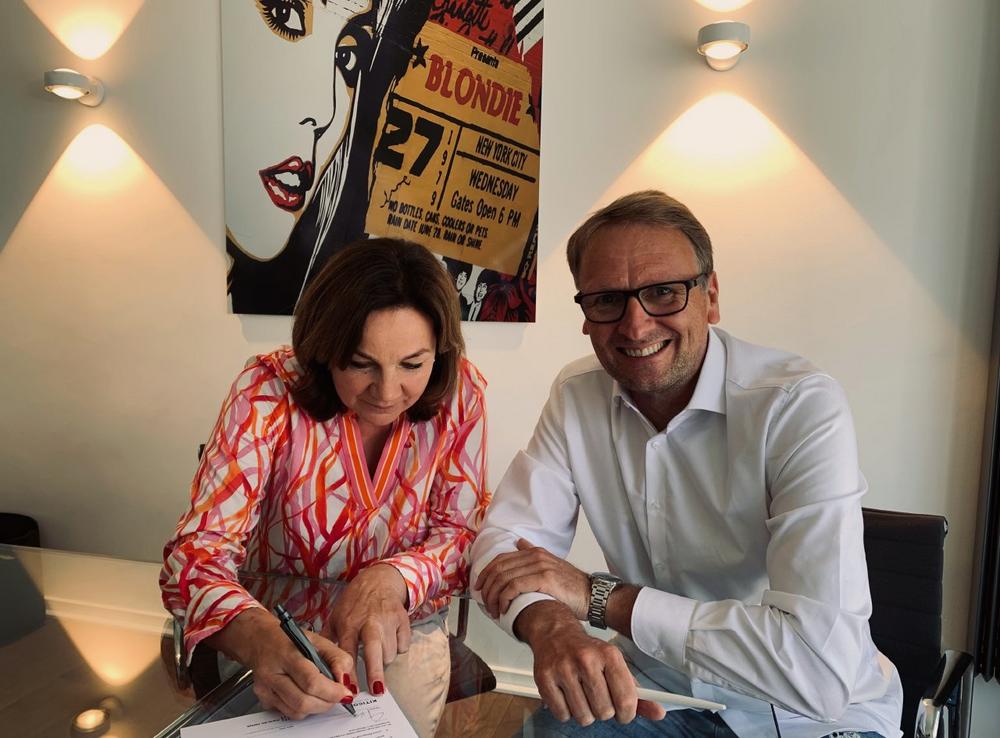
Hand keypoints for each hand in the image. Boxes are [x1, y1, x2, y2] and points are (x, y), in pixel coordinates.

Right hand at [207, 608, 354, 719]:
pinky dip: (304, 708)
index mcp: (287, 654)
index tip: (345, 693)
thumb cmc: (288, 639)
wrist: (259, 640)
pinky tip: (308, 695)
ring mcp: (265, 689)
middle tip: (338, 696)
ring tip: (324, 694)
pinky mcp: (264, 699)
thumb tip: (346, 680)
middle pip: (303, 701)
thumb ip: (337, 657)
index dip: (332, 691)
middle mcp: (272, 673)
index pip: (311, 681)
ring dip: (317, 707)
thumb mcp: (317, 639)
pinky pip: (289, 713)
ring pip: (297, 711)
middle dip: (327, 702)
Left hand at [324, 563, 409, 694]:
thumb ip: (327, 640)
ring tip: (377, 654)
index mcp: (349, 623)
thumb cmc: (354, 602)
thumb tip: (316, 663)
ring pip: (390, 652)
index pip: (347, 652)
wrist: (378, 580)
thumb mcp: (335, 617)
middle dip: (375, 672)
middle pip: (374, 651)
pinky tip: (389, 640)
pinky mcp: (403, 619)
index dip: (348, 672)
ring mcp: (388, 620)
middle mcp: (369, 622)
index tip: (349, 689)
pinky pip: (403, 644)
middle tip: (376, 691)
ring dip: (383, 659)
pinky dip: (397, 648)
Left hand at [475, 538, 590, 619]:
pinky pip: (514, 587)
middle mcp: (535, 556)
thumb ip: (533, 553)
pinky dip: (504, 598)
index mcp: (534, 552)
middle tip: (485, 604)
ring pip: (504, 579)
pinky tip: (504, 609)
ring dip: (494, 597)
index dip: (486, 573)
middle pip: (499, 568)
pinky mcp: (544, 578)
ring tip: (494, 611)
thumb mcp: (551, 565)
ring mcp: (540, 566)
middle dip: (487, 587)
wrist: (592, 596)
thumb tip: (519, 543)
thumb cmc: (571, 587)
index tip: (479, 588)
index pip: (500, 559)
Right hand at [516, 601, 666, 725]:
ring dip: (584, 712)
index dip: (626, 713)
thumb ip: (637, 692)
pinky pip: (562, 715)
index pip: (626, 700)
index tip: (623, 713)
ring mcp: (563, 669)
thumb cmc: (587, 652)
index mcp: (609, 655)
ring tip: (580, 695)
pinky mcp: (544, 678)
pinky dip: (565, 711)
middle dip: (603, 711)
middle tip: (596, 697)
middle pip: (604, 712)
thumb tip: (658, 712)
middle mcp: (586, 660)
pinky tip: (566, 694)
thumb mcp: (615, 665)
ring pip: (583, 716)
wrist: (554, 632)